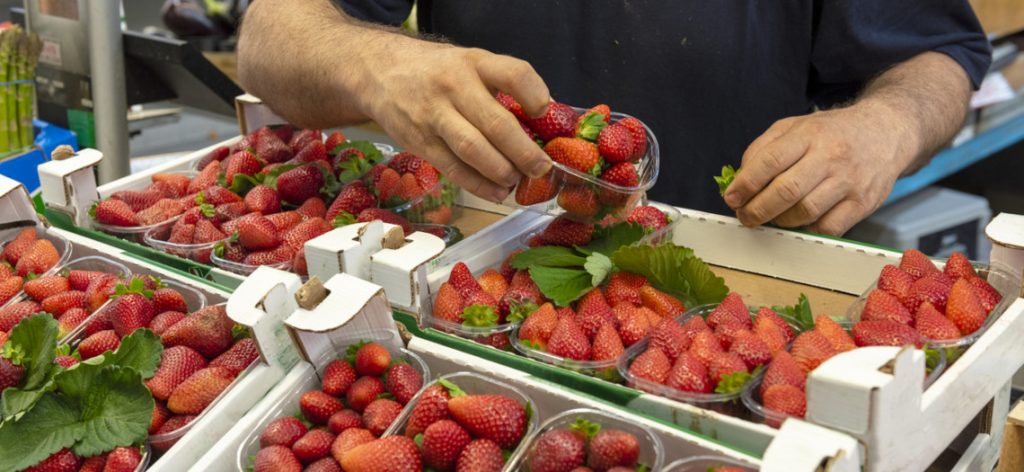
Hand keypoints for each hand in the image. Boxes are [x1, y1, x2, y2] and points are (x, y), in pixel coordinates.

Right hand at [361, 42, 552, 201]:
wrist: (378, 71)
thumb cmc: (437, 71)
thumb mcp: (469, 63)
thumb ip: (502, 86)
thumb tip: (544, 122)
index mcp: (474, 62)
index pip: (513, 73)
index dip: (535, 95)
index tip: (544, 112)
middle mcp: (454, 86)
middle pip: (496, 123)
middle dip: (524, 152)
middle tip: (541, 168)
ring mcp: (433, 115)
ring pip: (473, 149)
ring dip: (501, 171)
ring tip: (517, 180)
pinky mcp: (419, 141)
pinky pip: (453, 168)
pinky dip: (478, 185)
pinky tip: (496, 192)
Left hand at [723, 103, 915, 235]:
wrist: (886, 131)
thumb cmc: (832, 132)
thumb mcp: (795, 126)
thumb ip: (763, 149)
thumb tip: (740, 180)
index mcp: (808, 134)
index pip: (770, 161)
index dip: (745, 184)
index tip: (731, 198)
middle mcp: (830, 156)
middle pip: (786, 191)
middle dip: (757, 210)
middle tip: (745, 217)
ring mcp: (849, 181)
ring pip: (805, 211)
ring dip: (780, 221)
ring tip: (771, 218)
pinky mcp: (863, 202)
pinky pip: (828, 227)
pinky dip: (807, 230)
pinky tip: (799, 223)